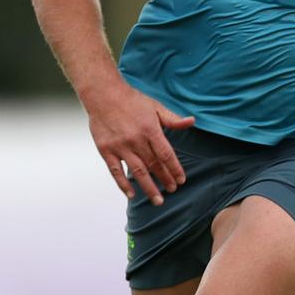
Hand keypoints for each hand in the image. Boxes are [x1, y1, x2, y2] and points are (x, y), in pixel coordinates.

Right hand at [85, 84, 194, 205]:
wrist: (103, 94)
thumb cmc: (130, 100)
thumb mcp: (154, 106)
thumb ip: (172, 119)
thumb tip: (191, 122)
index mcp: (150, 129)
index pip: (166, 154)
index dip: (175, 169)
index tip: (181, 180)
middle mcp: (136, 140)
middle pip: (154, 165)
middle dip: (165, 179)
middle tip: (172, 190)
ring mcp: (120, 146)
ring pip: (138, 172)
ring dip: (149, 188)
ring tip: (158, 200)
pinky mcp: (106, 150)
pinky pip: (115, 171)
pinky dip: (123, 185)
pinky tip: (131, 194)